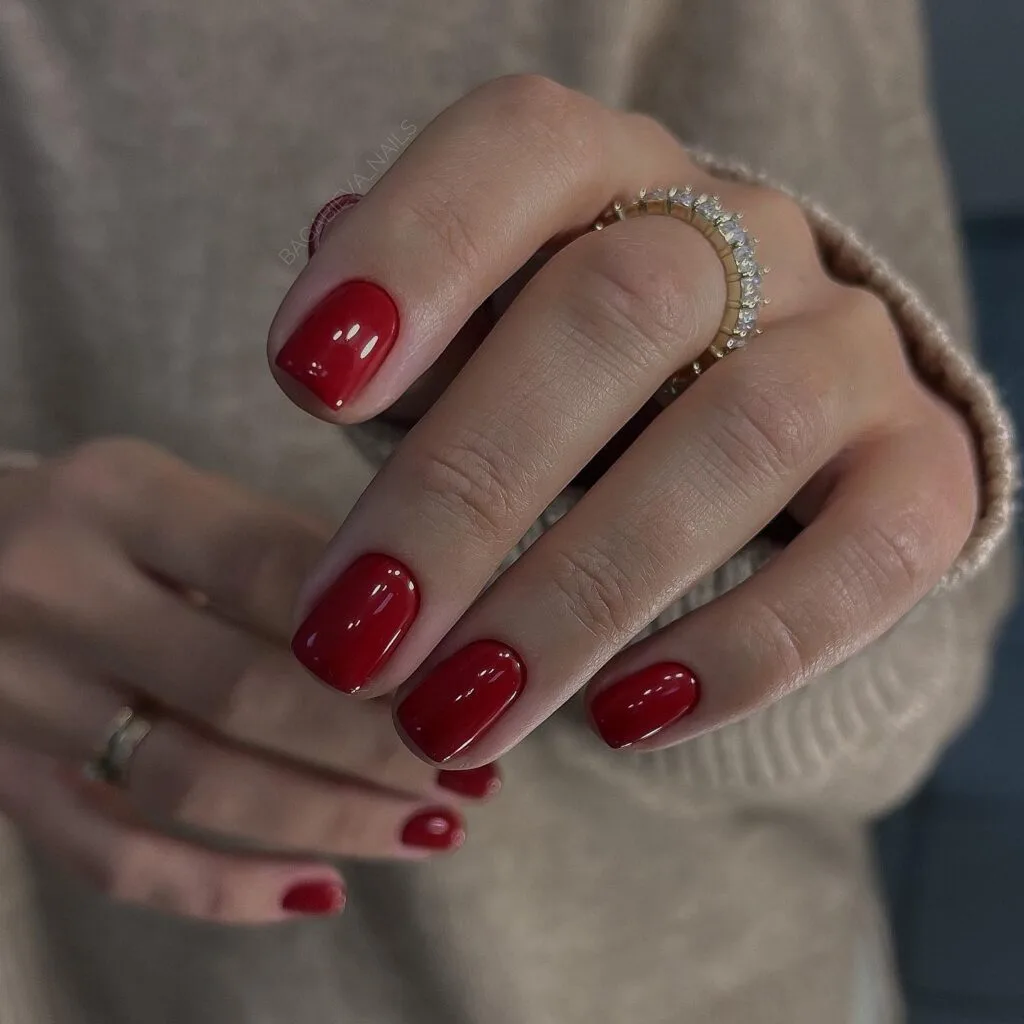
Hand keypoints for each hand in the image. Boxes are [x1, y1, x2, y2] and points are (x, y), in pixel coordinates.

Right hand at [0, 440, 489, 923]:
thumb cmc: (91, 519)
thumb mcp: (170, 493)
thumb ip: (274, 549)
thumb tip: (423, 635)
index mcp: (115, 495)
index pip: (277, 569)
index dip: (389, 632)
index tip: (474, 676)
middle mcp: (54, 593)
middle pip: (243, 690)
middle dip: (379, 744)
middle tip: (473, 769)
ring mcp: (15, 699)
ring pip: (191, 785)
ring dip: (330, 818)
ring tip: (432, 827)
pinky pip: (109, 858)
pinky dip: (222, 890)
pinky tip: (320, 890)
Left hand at [268, 76, 977, 764]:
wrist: (767, 434)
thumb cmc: (578, 389)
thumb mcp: (483, 347)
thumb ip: (411, 343)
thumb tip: (319, 336)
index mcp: (611, 179)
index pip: (520, 151)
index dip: (413, 252)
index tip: (305, 382)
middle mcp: (745, 239)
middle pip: (614, 312)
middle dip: (463, 493)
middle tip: (350, 643)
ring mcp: (847, 349)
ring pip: (737, 436)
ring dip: (573, 597)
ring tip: (452, 715)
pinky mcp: (920, 470)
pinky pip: (866, 554)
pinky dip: (742, 650)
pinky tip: (622, 719)